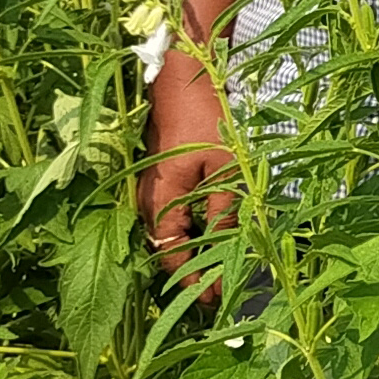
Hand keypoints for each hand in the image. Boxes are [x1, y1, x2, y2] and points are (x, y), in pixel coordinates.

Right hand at [138, 44, 236, 304]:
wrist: (182, 75)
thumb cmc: (205, 120)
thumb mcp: (223, 170)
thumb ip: (224, 215)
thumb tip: (232, 259)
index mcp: (158, 203)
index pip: (172, 259)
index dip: (194, 284)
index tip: (218, 303)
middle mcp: (146, 201)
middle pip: (168, 249)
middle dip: (193, 272)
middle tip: (223, 288)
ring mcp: (150, 188)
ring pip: (171, 232)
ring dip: (194, 250)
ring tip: (223, 265)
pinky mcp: (159, 177)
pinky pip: (172, 214)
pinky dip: (190, 228)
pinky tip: (213, 231)